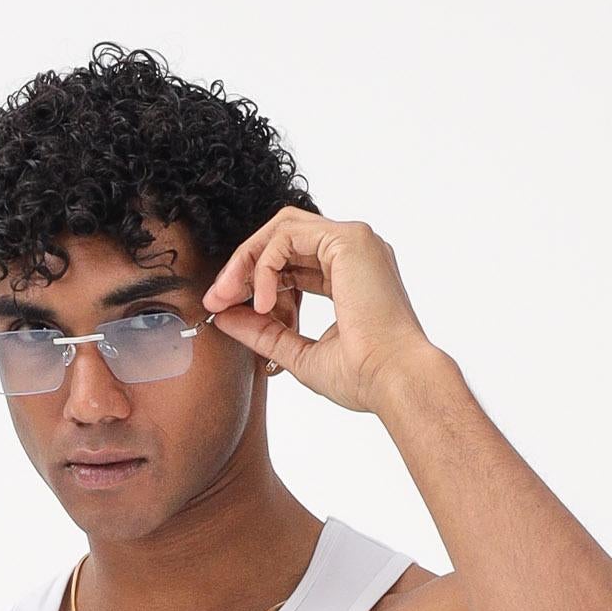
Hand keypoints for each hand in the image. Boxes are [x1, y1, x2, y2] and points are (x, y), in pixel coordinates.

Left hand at [200, 209, 438, 416]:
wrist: (395, 381)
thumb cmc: (362, 377)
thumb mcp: (297, 352)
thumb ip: (263, 331)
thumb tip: (223, 316)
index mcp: (348, 275)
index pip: (290, 263)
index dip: (253, 281)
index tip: (223, 307)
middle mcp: (353, 252)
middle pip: (282, 238)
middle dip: (242, 266)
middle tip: (216, 298)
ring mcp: (354, 241)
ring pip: (281, 229)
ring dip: (247, 261)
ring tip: (227, 297)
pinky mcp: (349, 239)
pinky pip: (287, 235)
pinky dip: (265, 265)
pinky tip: (263, 302)